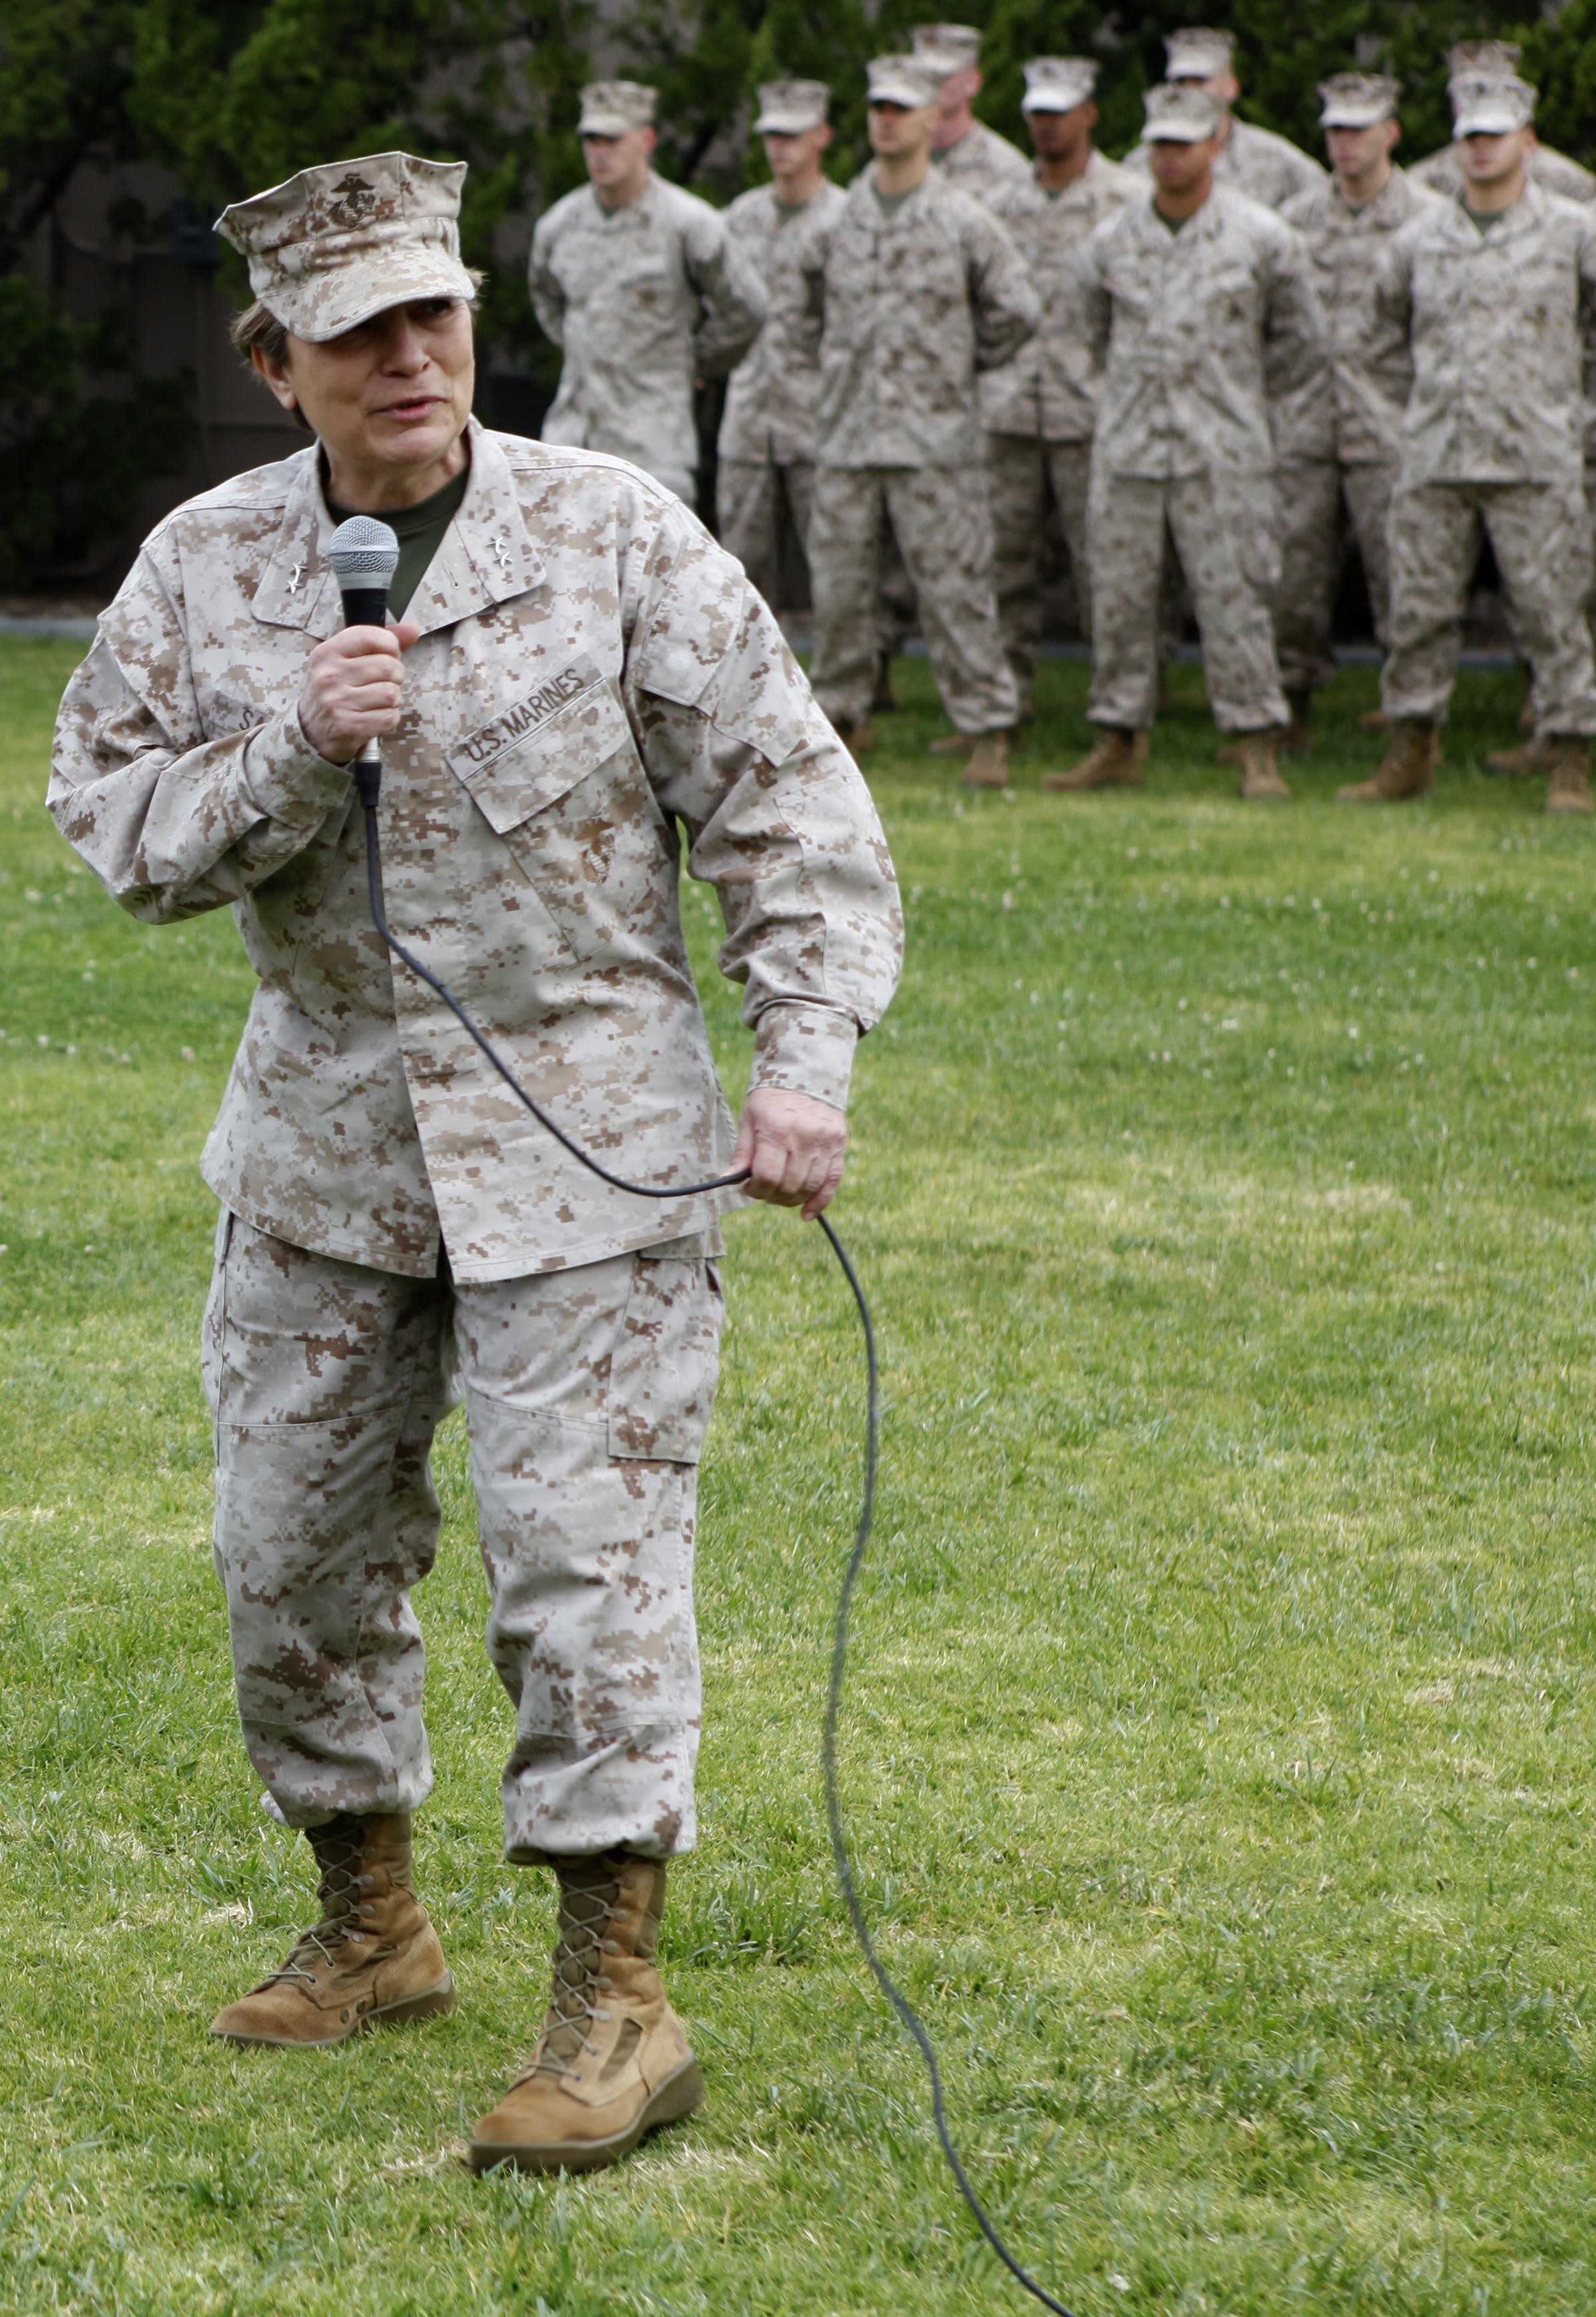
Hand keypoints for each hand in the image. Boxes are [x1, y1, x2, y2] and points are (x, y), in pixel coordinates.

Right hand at [297, 620, 420, 763]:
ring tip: (378, 701)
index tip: (389, 655)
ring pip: (391, 693)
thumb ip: (378, 642)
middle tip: (385, 683)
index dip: (390, 645)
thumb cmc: (334, 691)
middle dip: (396, 676)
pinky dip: (389, 718)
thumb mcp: (344, 661)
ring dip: (393, 699)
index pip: (370, 636)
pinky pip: (389, 717)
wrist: (310, 732)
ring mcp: (337, 702)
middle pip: (388, 666)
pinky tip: (375, 717)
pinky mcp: (348, 726)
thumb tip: (413, 629)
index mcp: (327, 653)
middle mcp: (329, 675)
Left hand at [731, 1088, 847, 1219]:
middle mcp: (803, 1138)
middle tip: (764, 1191)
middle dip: (771, 1196)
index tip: (748, 1188)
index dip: (754, 1191)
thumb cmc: (772, 1098)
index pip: (766, 1177)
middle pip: (788, 1186)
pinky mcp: (839, 1146)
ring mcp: (824, 1143)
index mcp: (776, 1130)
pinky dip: (820, 1202)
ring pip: (809, 1187)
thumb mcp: (750, 1118)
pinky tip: (806, 1213)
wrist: (807, 1073)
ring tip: (780, 1194)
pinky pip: (832, 1182)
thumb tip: (728, 1179)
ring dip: (792, 1199)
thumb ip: (742, 1152)